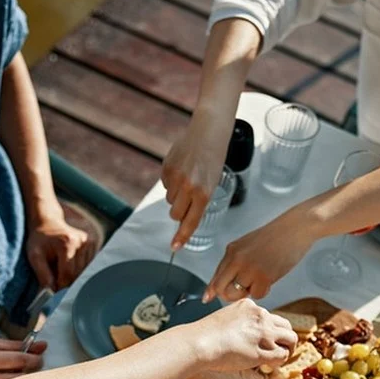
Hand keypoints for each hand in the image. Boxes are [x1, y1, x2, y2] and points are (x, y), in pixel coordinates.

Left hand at [26, 215, 96, 290]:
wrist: (48, 222)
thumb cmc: (39, 241)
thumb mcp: (35, 256)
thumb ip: (42, 275)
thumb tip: (51, 294)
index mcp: (67, 244)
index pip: (68, 275)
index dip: (61, 286)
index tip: (54, 291)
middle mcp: (81, 242)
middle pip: (78, 274)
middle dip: (67, 281)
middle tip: (56, 282)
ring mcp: (89, 242)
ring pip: (84, 271)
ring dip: (73, 275)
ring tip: (61, 268)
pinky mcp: (93, 243)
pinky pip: (88, 265)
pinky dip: (79, 269)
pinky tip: (69, 263)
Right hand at [162, 112, 235, 249]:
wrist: (208, 131)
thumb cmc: (214, 157)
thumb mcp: (213, 182)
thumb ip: (199, 200)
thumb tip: (183, 216)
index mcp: (204, 193)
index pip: (190, 222)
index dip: (182, 236)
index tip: (175, 247)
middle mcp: (188, 187)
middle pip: (175, 213)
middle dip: (180, 211)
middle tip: (189, 198)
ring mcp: (176, 177)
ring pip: (169, 199)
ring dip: (176, 194)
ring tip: (189, 177)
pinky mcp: (166, 168)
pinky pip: (165, 184)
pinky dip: (172, 181)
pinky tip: (182, 168)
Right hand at [181, 299, 298, 370]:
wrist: (199, 343)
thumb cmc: (204, 335)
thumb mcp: (224, 318)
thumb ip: (238, 323)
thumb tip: (243, 338)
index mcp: (249, 306)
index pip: (270, 317)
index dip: (271, 330)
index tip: (266, 340)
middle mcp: (260, 316)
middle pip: (286, 326)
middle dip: (284, 339)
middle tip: (279, 349)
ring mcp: (264, 333)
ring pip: (291, 339)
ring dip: (287, 350)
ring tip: (278, 359)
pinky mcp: (264, 350)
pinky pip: (282, 355)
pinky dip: (280, 362)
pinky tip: (270, 366)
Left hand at [205, 215, 316, 301]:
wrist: (296, 228)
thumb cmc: (277, 237)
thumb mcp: (249, 246)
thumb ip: (235, 263)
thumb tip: (219, 286)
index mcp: (232, 251)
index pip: (216, 276)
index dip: (213, 290)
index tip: (208, 298)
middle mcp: (236, 259)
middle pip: (221, 288)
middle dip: (229, 296)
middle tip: (242, 292)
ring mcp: (249, 267)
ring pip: (238, 293)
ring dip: (248, 292)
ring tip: (261, 279)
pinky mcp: (263, 275)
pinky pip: (256, 294)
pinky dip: (264, 290)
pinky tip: (271, 278)